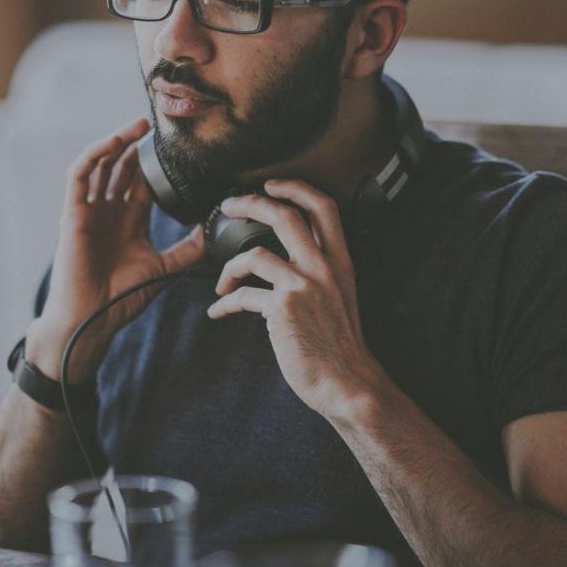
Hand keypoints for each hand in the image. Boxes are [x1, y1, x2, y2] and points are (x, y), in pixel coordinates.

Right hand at [27, 118, 204, 381]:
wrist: (92, 318)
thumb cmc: (121, 298)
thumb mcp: (164, 268)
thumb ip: (188, 249)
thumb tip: (213, 231)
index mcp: (130, 221)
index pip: (143, 182)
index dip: (156, 162)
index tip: (177, 144)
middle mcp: (109, 211)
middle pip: (123, 167)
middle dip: (139, 144)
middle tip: (160, 124)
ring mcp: (90, 210)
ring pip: (102, 164)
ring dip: (119, 142)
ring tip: (140, 124)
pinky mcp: (73, 212)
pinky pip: (79, 175)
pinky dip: (94, 155)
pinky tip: (113, 142)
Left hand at [205, 179, 386, 416]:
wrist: (347, 382)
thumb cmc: (339, 343)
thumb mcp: (341, 295)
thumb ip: (319, 271)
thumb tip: (286, 259)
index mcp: (340, 261)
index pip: (324, 207)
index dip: (296, 187)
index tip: (271, 184)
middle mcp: (323, 268)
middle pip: (284, 215)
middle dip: (250, 203)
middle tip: (229, 205)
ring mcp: (303, 286)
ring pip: (255, 254)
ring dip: (229, 267)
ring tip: (221, 281)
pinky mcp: (283, 309)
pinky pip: (243, 296)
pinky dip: (225, 303)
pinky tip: (219, 310)